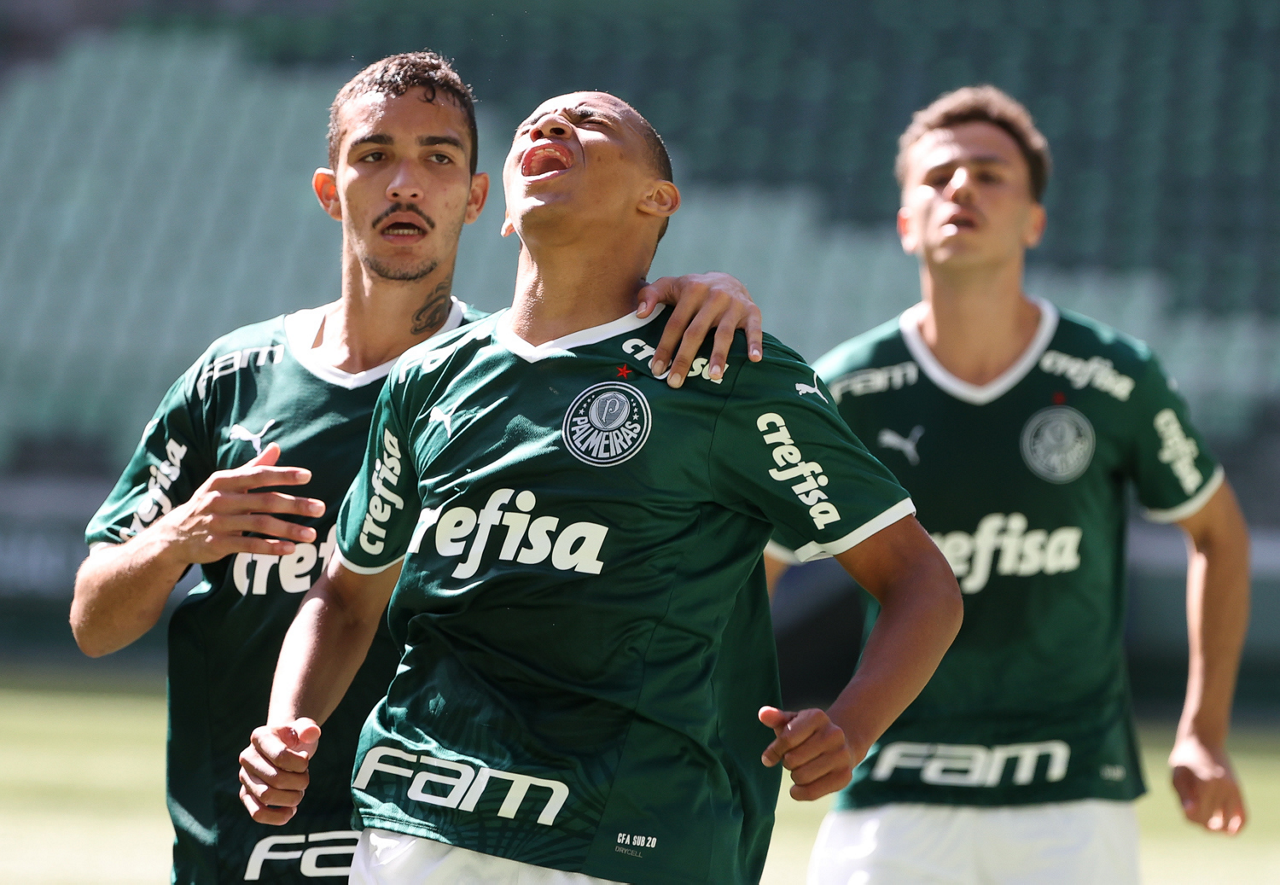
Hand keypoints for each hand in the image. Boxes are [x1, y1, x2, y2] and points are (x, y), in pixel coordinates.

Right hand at [153, 443, 324, 565]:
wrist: (173, 535)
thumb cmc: (208, 504)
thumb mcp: (225, 483)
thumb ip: (252, 468)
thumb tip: (276, 447)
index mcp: (224, 480)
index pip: (258, 475)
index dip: (283, 475)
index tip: (307, 476)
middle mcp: (220, 499)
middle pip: (264, 500)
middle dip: (295, 504)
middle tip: (320, 508)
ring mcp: (218, 522)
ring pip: (260, 524)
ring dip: (288, 529)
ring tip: (311, 535)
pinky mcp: (217, 544)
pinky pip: (249, 545)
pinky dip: (271, 547)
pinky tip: (290, 549)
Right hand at [239, 718, 321, 824]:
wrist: (284, 747)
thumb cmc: (296, 738)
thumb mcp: (304, 728)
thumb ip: (309, 728)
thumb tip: (311, 732)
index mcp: (260, 737)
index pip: (281, 756)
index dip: (301, 764)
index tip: (306, 759)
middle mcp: (247, 757)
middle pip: (276, 779)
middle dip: (299, 782)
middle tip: (305, 778)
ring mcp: (245, 777)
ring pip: (267, 797)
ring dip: (291, 798)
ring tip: (299, 792)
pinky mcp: (246, 795)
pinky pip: (257, 813)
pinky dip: (277, 817)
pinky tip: (291, 811)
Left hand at [636, 272, 763, 387]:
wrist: (728, 280)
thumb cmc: (692, 291)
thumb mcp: (670, 286)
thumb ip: (650, 295)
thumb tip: (639, 314)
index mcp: (691, 290)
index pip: (675, 323)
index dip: (665, 347)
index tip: (656, 369)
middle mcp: (713, 297)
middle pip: (696, 332)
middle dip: (685, 358)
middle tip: (675, 382)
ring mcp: (734, 305)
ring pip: (724, 334)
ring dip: (719, 356)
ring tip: (713, 377)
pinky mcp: (752, 312)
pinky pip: (754, 329)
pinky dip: (755, 344)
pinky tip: (755, 359)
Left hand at [759, 706, 855, 800]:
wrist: (842, 744)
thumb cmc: (807, 733)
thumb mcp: (792, 722)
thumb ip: (775, 718)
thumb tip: (763, 714)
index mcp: (817, 716)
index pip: (786, 740)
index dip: (774, 751)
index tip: (769, 757)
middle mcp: (834, 734)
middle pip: (792, 760)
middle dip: (787, 762)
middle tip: (793, 759)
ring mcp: (842, 755)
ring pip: (801, 777)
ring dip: (794, 776)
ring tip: (801, 768)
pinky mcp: (845, 776)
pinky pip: (812, 792)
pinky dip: (800, 793)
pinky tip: (798, 788)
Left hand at [1169, 733, 1246, 833]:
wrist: (1204, 740)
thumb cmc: (1185, 759)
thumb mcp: (1177, 775)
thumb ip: (1183, 796)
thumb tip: (1190, 813)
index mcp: (1206, 784)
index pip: (1199, 817)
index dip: (1189, 817)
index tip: (1184, 806)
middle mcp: (1223, 787)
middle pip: (1212, 822)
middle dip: (1200, 821)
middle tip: (1193, 810)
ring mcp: (1233, 789)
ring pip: (1227, 823)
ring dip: (1216, 826)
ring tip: (1207, 816)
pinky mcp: (1238, 790)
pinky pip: (1243, 816)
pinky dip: (1237, 826)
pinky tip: (1228, 831)